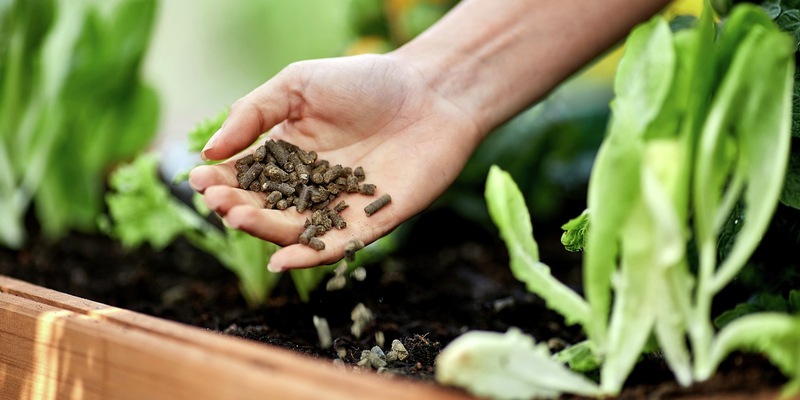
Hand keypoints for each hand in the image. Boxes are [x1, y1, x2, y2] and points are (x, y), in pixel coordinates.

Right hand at [189, 54, 481, 270]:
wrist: (430, 93)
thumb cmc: (365, 82)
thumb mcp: (298, 85)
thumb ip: (254, 114)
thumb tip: (210, 151)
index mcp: (287, 154)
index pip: (245, 174)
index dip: (220, 179)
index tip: (198, 177)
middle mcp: (308, 186)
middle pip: (264, 206)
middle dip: (236, 205)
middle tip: (216, 200)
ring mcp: (336, 207)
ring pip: (292, 229)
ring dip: (263, 229)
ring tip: (237, 216)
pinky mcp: (368, 224)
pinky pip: (334, 246)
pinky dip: (307, 258)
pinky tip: (281, 260)